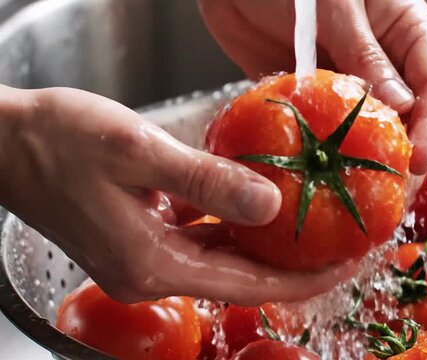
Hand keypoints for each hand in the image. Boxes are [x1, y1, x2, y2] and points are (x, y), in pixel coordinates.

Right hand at [0, 85, 352, 303]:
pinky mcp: (138, 242)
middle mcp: (148, 273)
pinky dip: (233, 230)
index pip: (247, 285)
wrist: (7, 141)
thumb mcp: (137, 151)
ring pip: (222, 261)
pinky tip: (258, 211)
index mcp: (150, 263)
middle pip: (240, 279)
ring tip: (311, 228)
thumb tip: (270, 205)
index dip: (301, 280)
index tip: (344, 266)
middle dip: (292, 266)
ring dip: (266, 248)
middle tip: (339, 245)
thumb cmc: (58, 140)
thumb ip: (206, 180)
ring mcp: (142, 261)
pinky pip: (200, 242)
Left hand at [198, 0, 426, 173]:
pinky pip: (324, 128)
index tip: (418, 160)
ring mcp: (347, 81)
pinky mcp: (312, 94)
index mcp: (407, 31)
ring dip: (366, 162)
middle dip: (405, 156)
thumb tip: (401, 106)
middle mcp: (384, 61)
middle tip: (395, 195)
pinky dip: (324, 153)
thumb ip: (365, 53)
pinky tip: (321, 179)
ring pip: (367, 129)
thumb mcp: (337, 4)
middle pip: (408, 117)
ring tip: (361, 197)